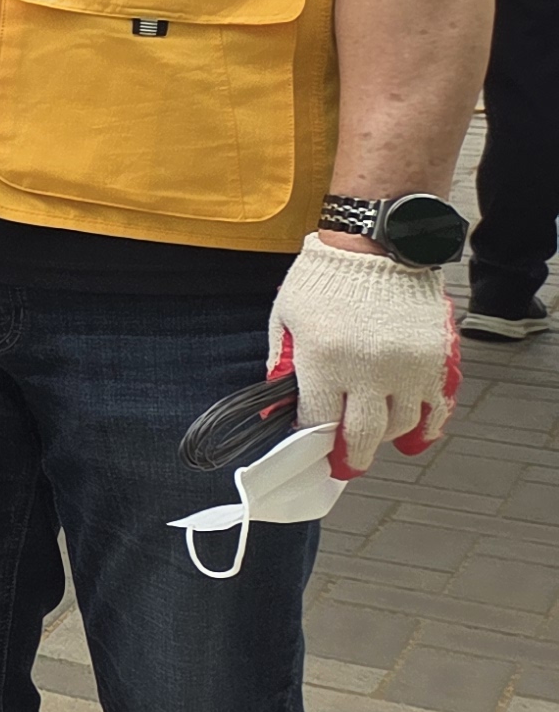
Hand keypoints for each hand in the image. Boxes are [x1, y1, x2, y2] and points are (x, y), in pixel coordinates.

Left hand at [270, 232, 456, 473]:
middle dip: (349, 457)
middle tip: (344, 465)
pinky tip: (414, 432)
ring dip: (384, 437)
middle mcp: (367, 371)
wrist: (377, 245)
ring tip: (372, 435)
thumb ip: (282, 364)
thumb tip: (276, 409)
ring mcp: (406, 368)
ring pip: (400, 426)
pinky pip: (436, 408)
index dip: (312, 439)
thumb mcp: (286, 318)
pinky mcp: (435, 361)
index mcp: (324, 360)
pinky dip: (425, 426)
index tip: (310, 447)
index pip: (318, 420)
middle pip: (362, 435)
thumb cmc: (324, 279)